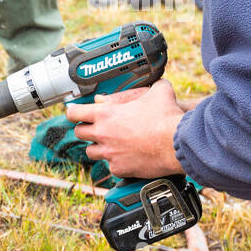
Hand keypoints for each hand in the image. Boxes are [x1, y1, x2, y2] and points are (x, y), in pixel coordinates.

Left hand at [66, 80, 185, 178]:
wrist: (177, 143)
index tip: (75, 112)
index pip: (74, 113)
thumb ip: (151, 86)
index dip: (73, 112)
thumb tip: (156, 82)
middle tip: (95, 128)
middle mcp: (103, 134)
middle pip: (79, 133)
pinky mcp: (118, 168)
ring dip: (97, 147)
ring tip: (109, 144)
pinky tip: (126, 158)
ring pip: (90, 152)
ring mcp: (109, 153)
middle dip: (85, 129)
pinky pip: (110, 166)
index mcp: (106, 114)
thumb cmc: (167, 118)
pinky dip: (116, 162)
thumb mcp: (159, 93)